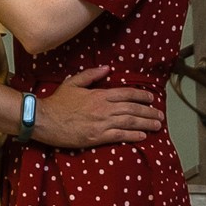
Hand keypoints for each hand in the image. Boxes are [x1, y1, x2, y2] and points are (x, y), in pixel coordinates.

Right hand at [32, 69, 161, 147]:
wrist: (44, 120)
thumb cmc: (57, 102)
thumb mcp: (73, 82)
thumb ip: (91, 75)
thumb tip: (107, 68)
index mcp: (99, 94)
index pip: (126, 93)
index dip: (141, 96)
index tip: (151, 99)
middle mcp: (103, 108)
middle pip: (132, 109)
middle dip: (148, 111)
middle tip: (160, 115)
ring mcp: (101, 123)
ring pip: (129, 122)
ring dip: (145, 123)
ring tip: (157, 125)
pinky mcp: (96, 137)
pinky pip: (119, 136)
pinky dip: (132, 135)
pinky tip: (143, 136)